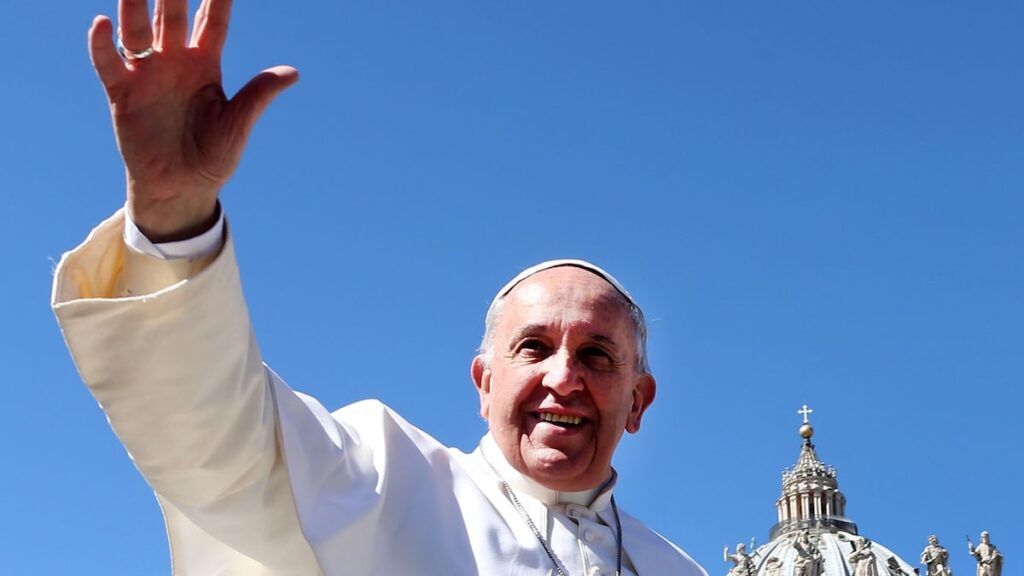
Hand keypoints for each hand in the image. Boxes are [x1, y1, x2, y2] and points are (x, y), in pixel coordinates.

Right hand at [89, 0, 298, 240]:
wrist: (182, 188)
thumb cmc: (214, 156)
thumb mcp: (239, 124)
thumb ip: (258, 94)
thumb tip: (294, 73)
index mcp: (206, 64)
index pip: (212, 21)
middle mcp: (174, 61)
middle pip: (171, 14)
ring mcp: (146, 74)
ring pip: (137, 29)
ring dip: (133, 4)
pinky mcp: (122, 93)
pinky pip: (109, 63)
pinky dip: (102, 44)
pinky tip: (101, 23)